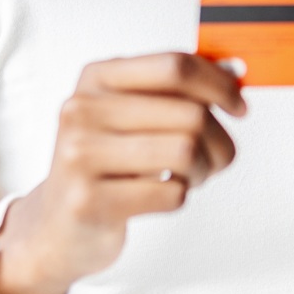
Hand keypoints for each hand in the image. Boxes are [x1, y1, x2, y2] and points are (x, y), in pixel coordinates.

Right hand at [0, 53, 244, 293]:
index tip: (238, 105)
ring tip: (190, 176)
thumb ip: (175, 91)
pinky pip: (171, 193)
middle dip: (218, 140)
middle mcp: (82, 111)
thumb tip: (233, 72)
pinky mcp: (89, 201)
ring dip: (204, 170)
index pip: (174, 67)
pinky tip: (160, 195)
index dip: (219, 85)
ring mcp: (80, 156)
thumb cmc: (105, 165)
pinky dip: (179, 196)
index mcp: (96, 79)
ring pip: (186, 152)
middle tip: (215, 157)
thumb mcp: (129, 115)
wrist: (56, 226)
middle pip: (190, 114)